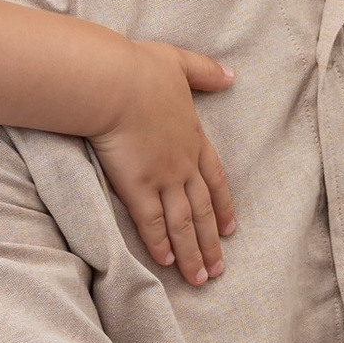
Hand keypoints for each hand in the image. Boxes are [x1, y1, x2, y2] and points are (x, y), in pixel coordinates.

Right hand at [89, 42, 236, 283]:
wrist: (112, 83)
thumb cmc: (139, 70)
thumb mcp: (180, 63)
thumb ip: (205, 71)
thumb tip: (230, 75)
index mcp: (193, 137)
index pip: (215, 179)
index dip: (223, 206)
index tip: (230, 229)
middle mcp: (183, 163)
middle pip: (203, 210)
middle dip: (211, 242)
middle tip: (219, 269)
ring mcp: (162, 177)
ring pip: (183, 224)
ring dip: (192, 253)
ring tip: (200, 279)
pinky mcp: (137, 188)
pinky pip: (152, 224)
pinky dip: (160, 245)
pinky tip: (166, 263)